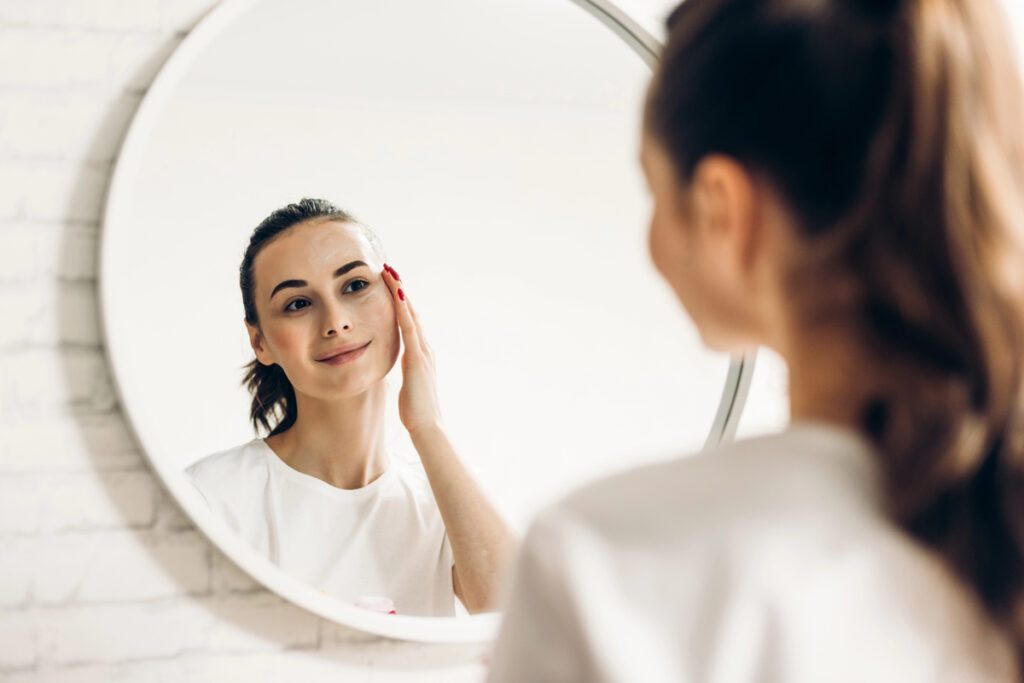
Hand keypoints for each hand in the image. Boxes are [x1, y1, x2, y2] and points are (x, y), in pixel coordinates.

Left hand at [381, 265, 443, 437]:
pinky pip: (409, 328)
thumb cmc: (415, 410)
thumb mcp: (407, 384)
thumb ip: (405, 370)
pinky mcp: (418, 358)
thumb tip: (399, 364)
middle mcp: (425, 348)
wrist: (428, 426)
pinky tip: (397, 294)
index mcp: (420, 354)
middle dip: (400, 290)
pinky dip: (403, 310)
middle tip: (389, 269)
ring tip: (390, 272)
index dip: (399, 303)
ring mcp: (423, 352)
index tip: (390, 285)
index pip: (408, 322)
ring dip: (400, 292)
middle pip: (411, 312)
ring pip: (410, 314)